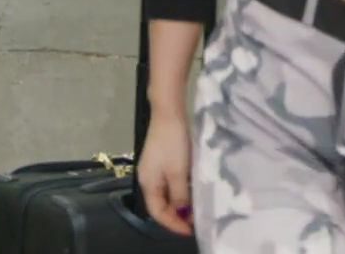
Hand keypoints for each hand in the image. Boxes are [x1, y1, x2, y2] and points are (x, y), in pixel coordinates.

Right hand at [137, 107, 193, 235]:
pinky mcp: (162, 161)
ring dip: (180, 204)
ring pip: (166, 194)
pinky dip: (180, 192)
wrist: (168, 113)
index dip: (173, 224)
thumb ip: (179, 196)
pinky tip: (192, 191)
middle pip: (160, 204)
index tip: (191, 230)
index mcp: (148, 183)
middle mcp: (148, 179)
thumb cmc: (172, 143)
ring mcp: (154, 169)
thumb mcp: (177, 172)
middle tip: (196, 221)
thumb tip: (182, 215)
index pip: (157, 212)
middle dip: (177, 216)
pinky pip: (169, 184)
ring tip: (196, 209)